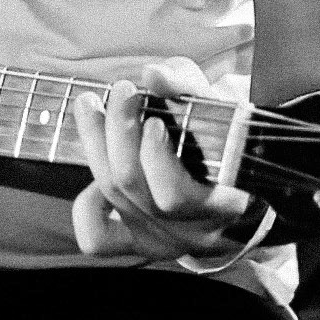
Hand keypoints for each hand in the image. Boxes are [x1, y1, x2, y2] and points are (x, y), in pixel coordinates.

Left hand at [70, 60, 264, 263]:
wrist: (232, 175)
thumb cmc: (223, 132)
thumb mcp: (214, 102)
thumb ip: (188, 85)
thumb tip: (154, 74)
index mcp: (222, 204)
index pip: (175, 195)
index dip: (155, 156)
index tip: (152, 119)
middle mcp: (191, 231)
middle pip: (133, 186)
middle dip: (119, 131)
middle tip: (122, 90)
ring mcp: (163, 241)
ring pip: (114, 196)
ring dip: (96, 144)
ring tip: (92, 105)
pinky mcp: (138, 244)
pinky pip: (97, 237)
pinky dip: (86, 204)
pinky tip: (96, 169)